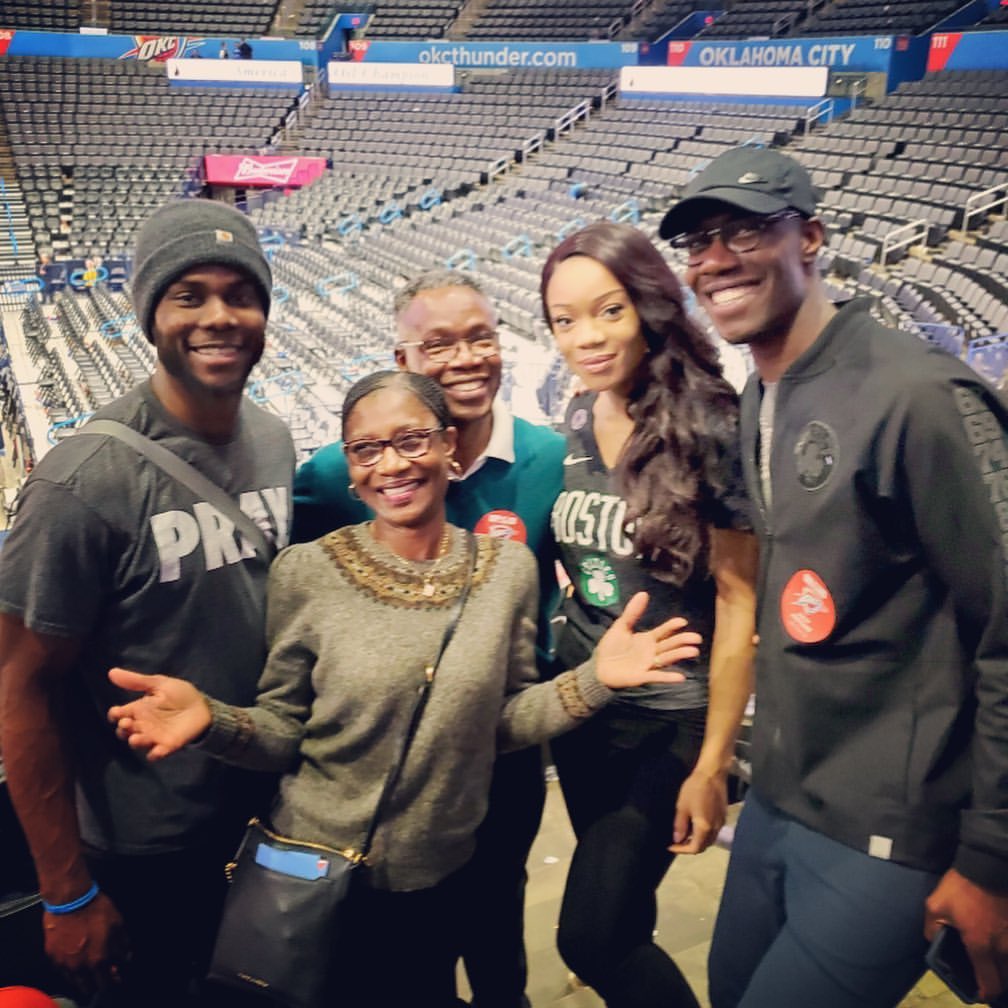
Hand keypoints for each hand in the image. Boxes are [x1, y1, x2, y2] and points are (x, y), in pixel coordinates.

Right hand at [43, 891, 129, 998]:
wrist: (70, 900)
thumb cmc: (96, 909)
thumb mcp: (117, 924)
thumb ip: (122, 944)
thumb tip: (124, 956)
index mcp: (99, 960)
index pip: (106, 983)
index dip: (112, 979)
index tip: (114, 973)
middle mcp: (80, 967)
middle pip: (89, 986)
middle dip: (97, 981)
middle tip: (101, 970)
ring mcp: (63, 963)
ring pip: (74, 980)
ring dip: (83, 976)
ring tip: (88, 964)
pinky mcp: (52, 957)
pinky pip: (62, 969)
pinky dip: (69, 968)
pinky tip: (75, 957)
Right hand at [107, 667, 210, 759]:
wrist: (203, 707)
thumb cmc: (180, 695)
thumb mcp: (160, 684)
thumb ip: (137, 681)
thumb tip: (111, 671)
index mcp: (139, 709)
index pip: (120, 714)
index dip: (115, 714)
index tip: (117, 712)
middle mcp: (143, 724)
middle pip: (125, 730)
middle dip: (123, 729)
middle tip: (126, 723)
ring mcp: (154, 736)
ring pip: (138, 742)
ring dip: (135, 741)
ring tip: (135, 738)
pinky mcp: (167, 745)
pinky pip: (156, 754)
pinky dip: (154, 754)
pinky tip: (156, 751)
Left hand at [595, 592, 701, 688]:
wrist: (598, 668)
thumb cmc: (611, 648)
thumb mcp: (620, 626)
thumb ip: (632, 612)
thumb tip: (643, 593)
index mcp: (647, 639)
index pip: (664, 632)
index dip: (672, 626)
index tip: (683, 622)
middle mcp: (651, 651)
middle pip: (670, 645)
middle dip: (683, 641)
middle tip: (697, 638)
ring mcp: (648, 664)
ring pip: (667, 658)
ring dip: (679, 655)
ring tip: (693, 651)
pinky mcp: (642, 676)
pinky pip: (657, 676)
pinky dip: (668, 677)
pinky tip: (680, 677)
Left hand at [668, 768, 727, 854]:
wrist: (712, 774)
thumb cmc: (695, 788)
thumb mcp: (682, 807)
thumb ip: (680, 826)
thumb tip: (677, 840)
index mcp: (704, 828)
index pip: (694, 848)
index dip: (681, 850)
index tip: (671, 846)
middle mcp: (715, 829)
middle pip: (704, 846)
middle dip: (690, 847)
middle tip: (677, 842)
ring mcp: (721, 823)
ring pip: (710, 840)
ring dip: (698, 841)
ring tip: (685, 835)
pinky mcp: (723, 816)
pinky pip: (714, 831)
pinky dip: (704, 834)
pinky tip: (696, 826)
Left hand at [925, 868, 1007, 1001]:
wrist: (986, 865)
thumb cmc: (960, 887)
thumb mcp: (935, 905)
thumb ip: (932, 928)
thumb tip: (933, 940)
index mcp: (980, 946)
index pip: (989, 983)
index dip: (984, 993)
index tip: (978, 992)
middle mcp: (1002, 947)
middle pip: (1006, 978)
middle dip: (996, 982)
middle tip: (986, 976)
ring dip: (1004, 967)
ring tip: (993, 962)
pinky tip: (999, 942)